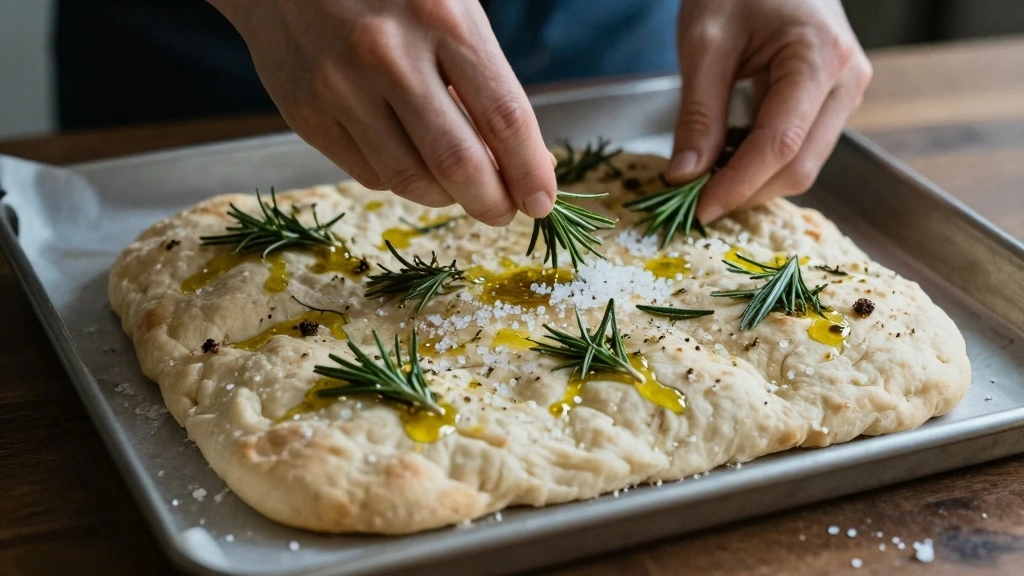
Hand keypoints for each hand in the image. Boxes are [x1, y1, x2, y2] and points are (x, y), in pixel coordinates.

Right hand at [208, 0, 556, 225]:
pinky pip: (369, 174)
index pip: (504, 118)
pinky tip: (411, 159)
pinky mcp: (305, 114)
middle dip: (493, 203)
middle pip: (458, 164)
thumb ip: (487, 83)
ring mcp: (339, 87)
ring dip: (448, 197)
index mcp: (442, 17)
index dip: (530, 171)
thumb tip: (529, 163)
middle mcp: (389, 55)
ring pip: (411, 180)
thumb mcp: (451, 9)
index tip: (542, 202)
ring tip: (460, 188)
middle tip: (504, 211)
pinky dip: (401, 179)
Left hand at [668, 0, 872, 221]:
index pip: (780, 144)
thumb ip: (698, 114)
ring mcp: (847, 90)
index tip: (699, 209)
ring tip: (707, 179)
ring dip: (755, 181)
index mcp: (820, 57)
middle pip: (800, 165)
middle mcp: (847, 79)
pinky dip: (764, 163)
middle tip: (695, 201)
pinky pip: (802, 146)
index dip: (738, 185)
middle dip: (747, 191)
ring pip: (804, 163)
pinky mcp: (834, 98)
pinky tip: (727, 159)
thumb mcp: (705, 43)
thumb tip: (685, 175)